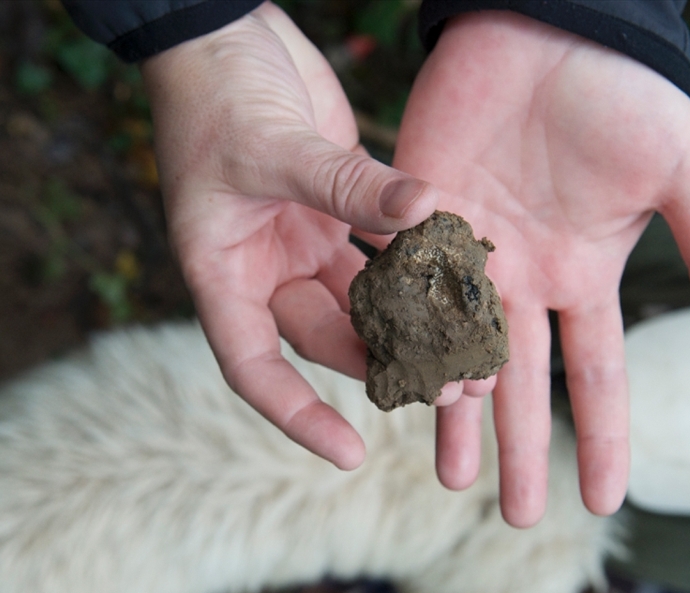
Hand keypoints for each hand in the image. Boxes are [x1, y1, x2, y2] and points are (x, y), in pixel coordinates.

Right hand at [141, 2, 437, 469]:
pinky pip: (382, 245)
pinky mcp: (336, 204)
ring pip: (363, 300)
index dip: (297, 413)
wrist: (222, 33)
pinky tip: (463, 281)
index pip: (253, 365)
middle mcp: (265, 266)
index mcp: (223, 271)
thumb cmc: (214, 91)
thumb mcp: (270, 145)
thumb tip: (426, 211)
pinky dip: (417, 262)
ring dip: (414, 323)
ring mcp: (302, 236)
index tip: (349, 454)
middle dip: (387, 364)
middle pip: (327, 337)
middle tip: (455, 387)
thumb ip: (346, 185)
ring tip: (475, 350)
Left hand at [394, 11, 689, 525]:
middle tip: (516, 518)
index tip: (602, 500)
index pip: (596, 375)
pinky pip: (406, 293)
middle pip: (524, 384)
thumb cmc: (620, 95)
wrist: (544, 32)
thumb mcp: (680, 171)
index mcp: (584, 276)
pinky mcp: (417, 223)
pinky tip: (395, 386)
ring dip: (457, 414)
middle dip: (522, 450)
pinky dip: (402, 338)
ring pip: (458, 352)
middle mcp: (524, 281)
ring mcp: (467, 257)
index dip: (603, 438)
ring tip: (450, 475)